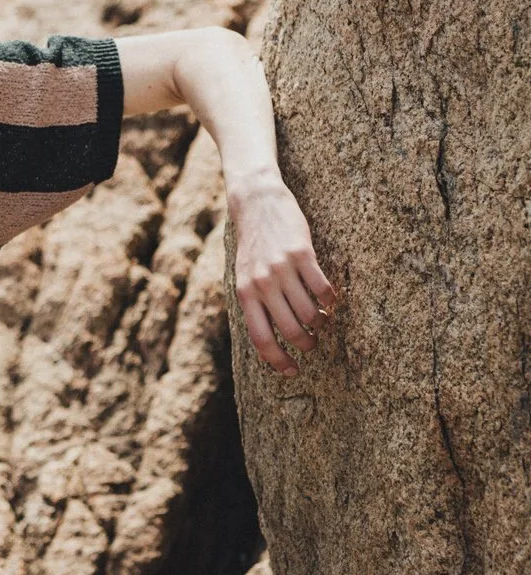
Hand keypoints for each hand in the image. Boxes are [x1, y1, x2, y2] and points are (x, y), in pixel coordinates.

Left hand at [229, 174, 336, 375]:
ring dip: (321, 322)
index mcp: (245, 293)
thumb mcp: (243, 275)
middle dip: (305, 344)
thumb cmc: (252, 244)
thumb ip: (254, 303)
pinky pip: (322, 288)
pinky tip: (331, 299)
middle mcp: (262, 284)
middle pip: (290, 330)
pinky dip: (331, 299)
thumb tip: (267, 340)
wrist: (256, 203)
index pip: (261, 339)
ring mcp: (281, 269)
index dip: (278, 361)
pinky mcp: (301, 254)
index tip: (292, 371)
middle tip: (312, 344)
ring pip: (310, 312)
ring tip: (323, 320)